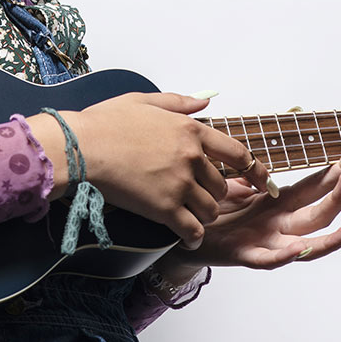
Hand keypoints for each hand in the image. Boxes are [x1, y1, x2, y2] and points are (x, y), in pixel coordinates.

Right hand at [31, 92, 258, 249]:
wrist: (80, 147)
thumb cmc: (106, 123)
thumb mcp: (145, 101)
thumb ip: (179, 102)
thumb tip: (205, 101)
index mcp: (192, 131)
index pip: (237, 153)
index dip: (253, 169)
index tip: (260, 179)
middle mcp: (192, 157)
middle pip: (221, 186)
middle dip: (215, 194)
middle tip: (202, 199)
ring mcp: (179, 184)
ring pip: (210, 209)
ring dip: (205, 215)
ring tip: (193, 217)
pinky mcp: (164, 208)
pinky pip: (192, 229)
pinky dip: (194, 237)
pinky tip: (191, 240)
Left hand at [188, 131, 340, 268]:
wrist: (185, 236)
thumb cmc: (212, 212)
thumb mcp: (237, 185)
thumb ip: (255, 174)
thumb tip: (270, 158)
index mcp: (281, 202)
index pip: (318, 183)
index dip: (337, 166)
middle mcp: (281, 223)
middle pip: (321, 211)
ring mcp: (266, 241)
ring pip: (307, 242)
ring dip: (331, 238)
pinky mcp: (244, 255)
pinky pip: (267, 259)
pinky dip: (284, 256)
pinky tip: (298, 249)